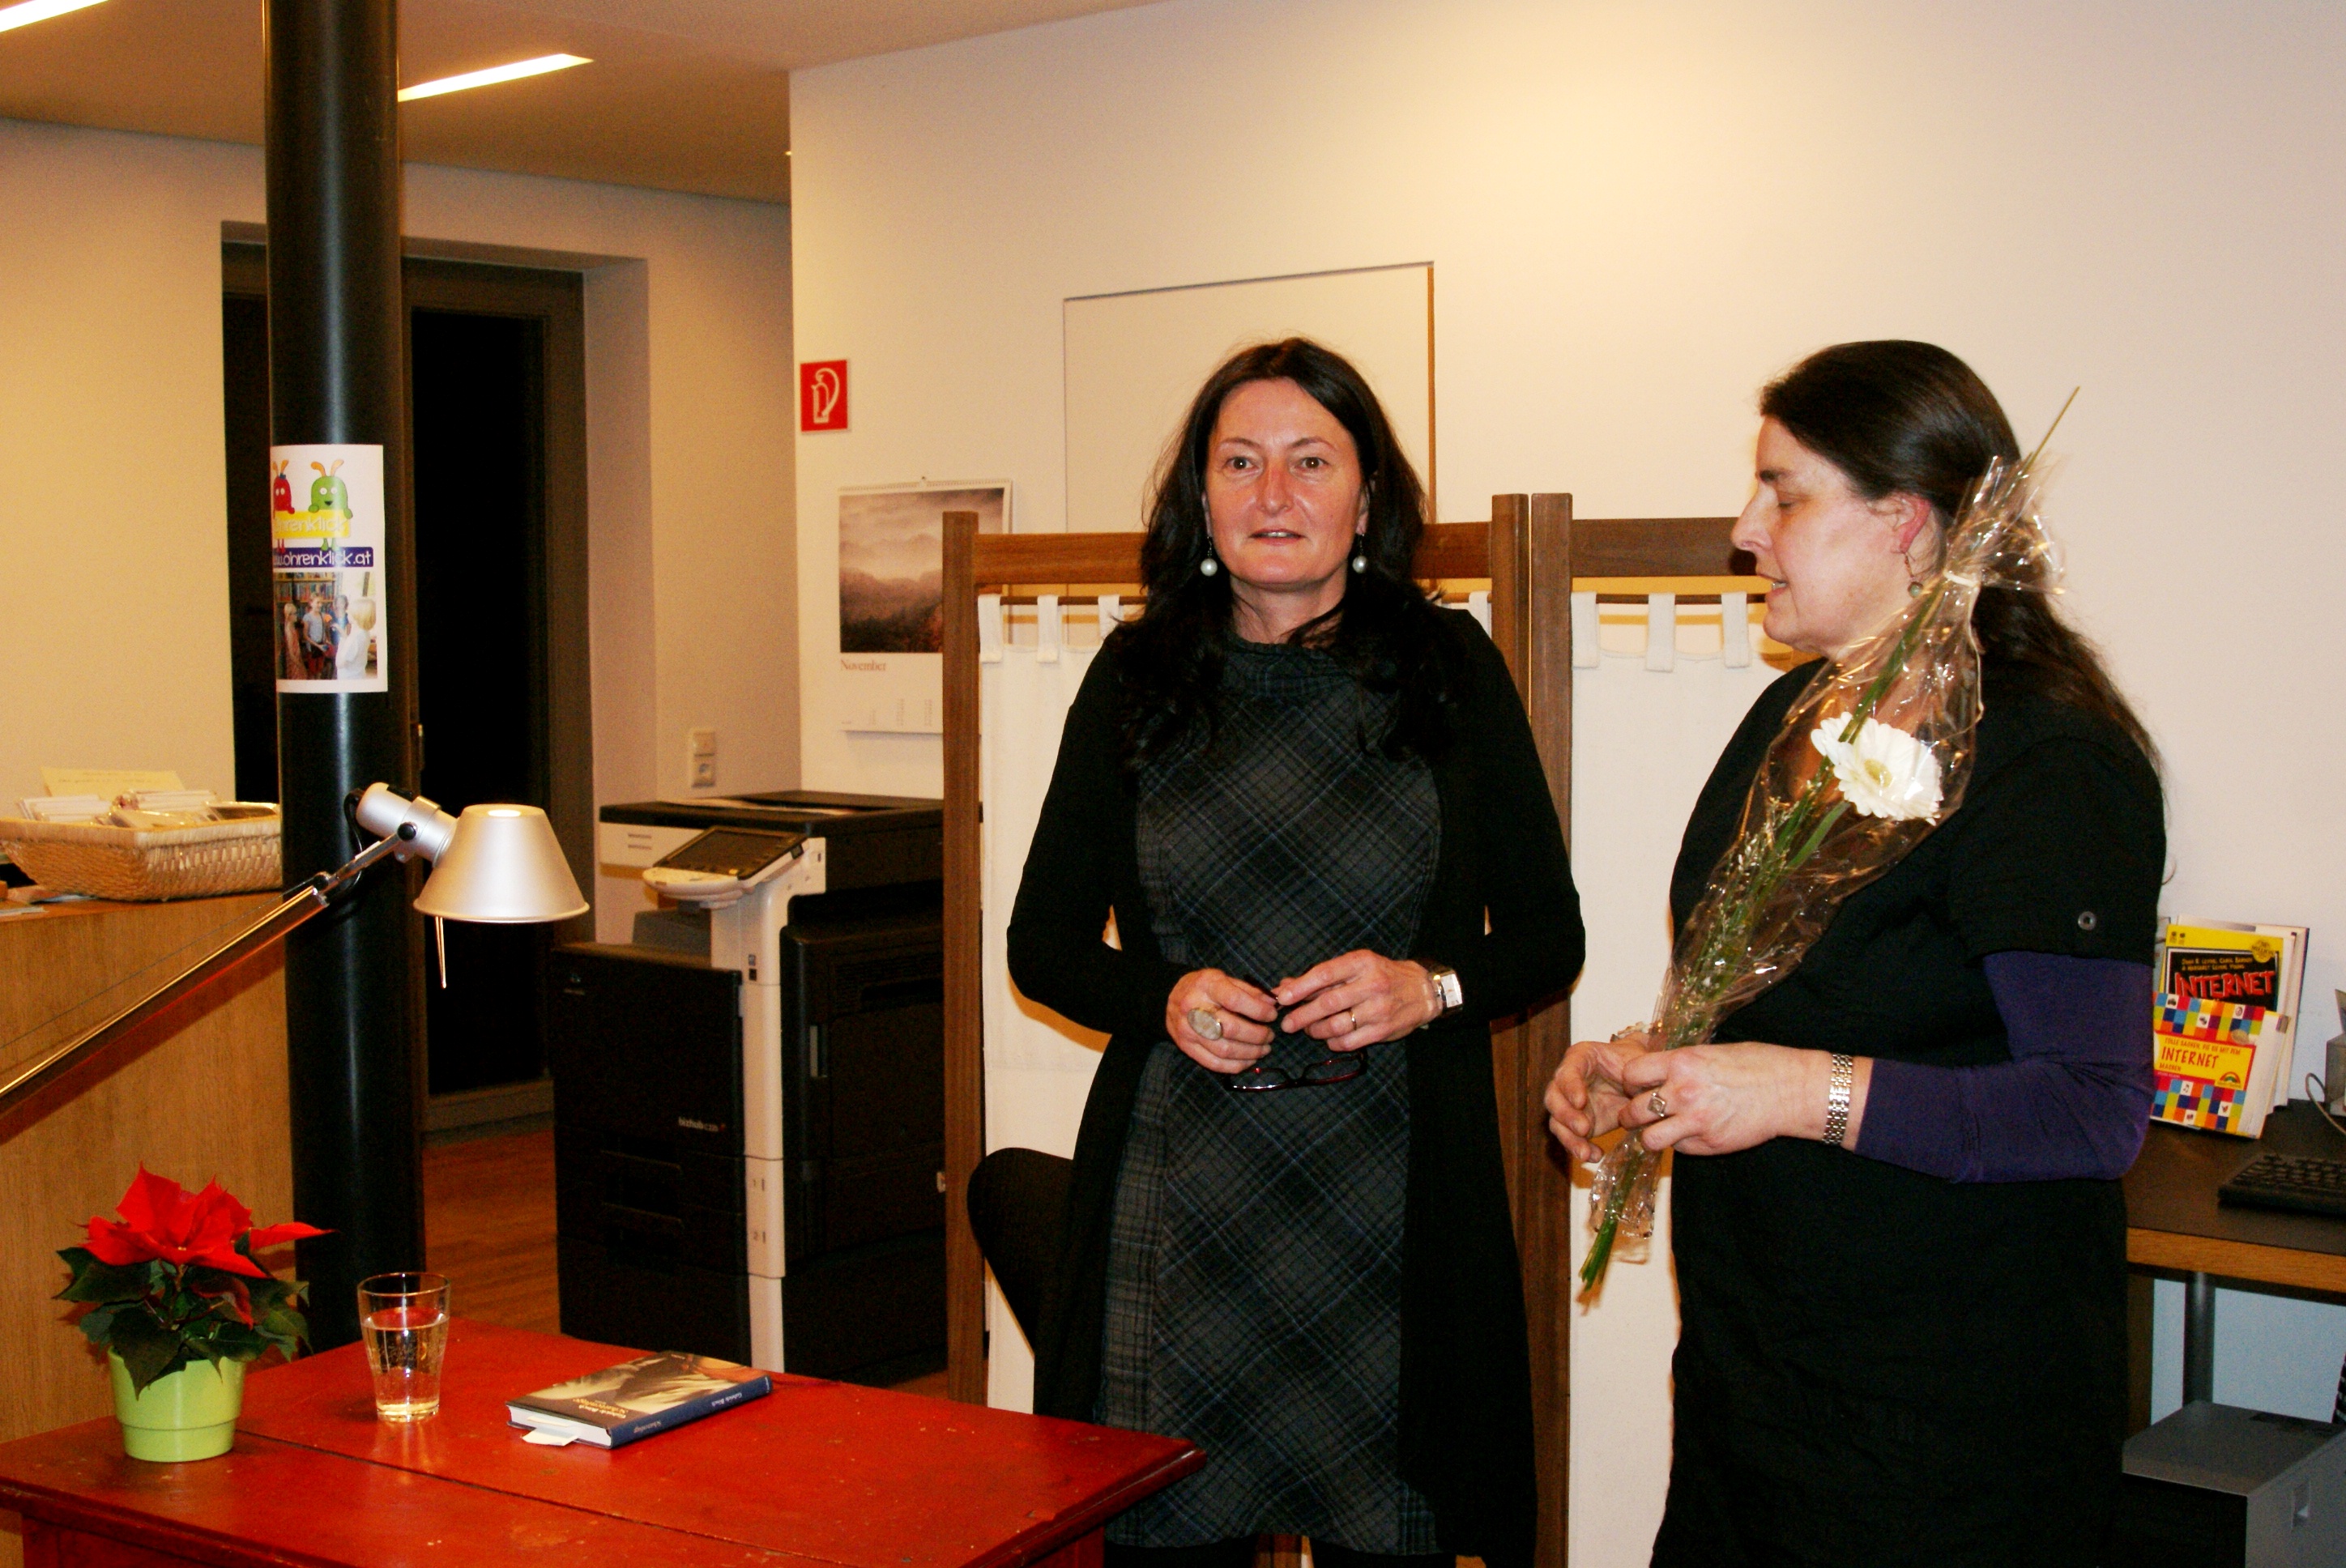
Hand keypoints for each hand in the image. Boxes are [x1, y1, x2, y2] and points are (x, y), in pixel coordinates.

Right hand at [1166, 969, 1276, 1072]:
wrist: (1168, 998)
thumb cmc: (1203, 987)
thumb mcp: (1223, 978)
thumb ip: (1248, 991)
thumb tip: (1272, 1003)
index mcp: (1206, 986)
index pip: (1235, 1000)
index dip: (1258, 1010)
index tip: (1271, 1015)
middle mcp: (1194, 1008)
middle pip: (1231, 1029)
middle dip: (1258, 1035)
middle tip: (1270, 1035)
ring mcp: (1188, 1030)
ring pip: (1225, 1050)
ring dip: (1250, 1053)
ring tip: (1264, 1049)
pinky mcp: (1186, 1047)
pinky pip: (1214, 1063)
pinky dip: (1236, 1065)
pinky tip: (1249, 1060)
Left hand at [1272, 951, 1438, 1050]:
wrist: (1423, 991)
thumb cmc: (1382, 975)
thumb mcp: (1355, 966)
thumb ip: (1321, 976)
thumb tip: (1285, 986)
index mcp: (1362, 963)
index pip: (1325, 973)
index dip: (1300, 987)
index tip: (1282, 997)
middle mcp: (1372, 985)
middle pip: (1328, 1003)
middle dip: (1302, 1015)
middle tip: (1287, 1023)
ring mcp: (1379, 1009)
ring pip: (1336, 1026)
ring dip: (1315, 1031)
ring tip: (1308, 1030)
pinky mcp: (1383, 1031)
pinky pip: (1348, 1042)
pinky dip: (1332, 1042)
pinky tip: (1329, 1038)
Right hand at [1546, 1029, 1654, 1162]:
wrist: (1637, 1078)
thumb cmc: (1635, 1062)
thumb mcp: (1638, 1061)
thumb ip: (1637, 1074)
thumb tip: (1647, 1093)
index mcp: (1580, 1058)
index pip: (1568, 1071)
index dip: (1570, 1086)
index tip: (1581, 1102)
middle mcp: (1568, 1081)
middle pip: (1554, 1097)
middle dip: (1566, 1115)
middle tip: (1584, 1129)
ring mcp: (1570, 1104)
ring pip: (1557, 1121)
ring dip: (1569, 1138)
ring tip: (1585, 1153)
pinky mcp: (1577, 1123)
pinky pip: (1571, 1137)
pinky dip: (1581, 1148)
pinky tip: (1595, 1156)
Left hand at [1615, 1043, 1856, 1156]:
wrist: (1790, 1090)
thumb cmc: (1755, 1064)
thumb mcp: (1709, 1053)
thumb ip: (1679, 1065)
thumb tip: (1654, 1072)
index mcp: (1681, 1063)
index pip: (1631, 1074)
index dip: (1630, 1081)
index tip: (1636, 1084)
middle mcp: (1683, 1092)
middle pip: (1633, 1111)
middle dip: (1631, 1114)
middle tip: (1638, 1113)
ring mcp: (1695, 1122)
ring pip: (1649, 1139)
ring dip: (1650, 1135)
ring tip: (1658, 1129)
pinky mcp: (1709, 1145)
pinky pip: (1679, 1149)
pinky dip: (1680, 1143)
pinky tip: (1692, 1133)